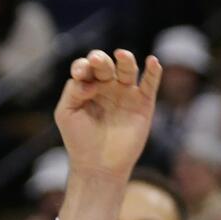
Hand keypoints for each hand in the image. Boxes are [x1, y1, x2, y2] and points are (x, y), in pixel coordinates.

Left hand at [54, 49, 161, 180]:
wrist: (98, 164)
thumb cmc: (79, 139)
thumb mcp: (66, 113)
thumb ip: (73, 92)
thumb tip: (89, 82)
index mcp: (86, 86)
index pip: (85, 67)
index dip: (82, 66)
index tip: (79, 75)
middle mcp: (106, 86)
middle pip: (105, 65)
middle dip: (100, 60)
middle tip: (96, 62)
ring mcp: (125, 93)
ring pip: (127, 69)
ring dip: (125, 60)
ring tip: (121, 55)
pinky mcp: (143, 103)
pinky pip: (150, 83)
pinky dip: (153, 72)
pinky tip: (152, 61)